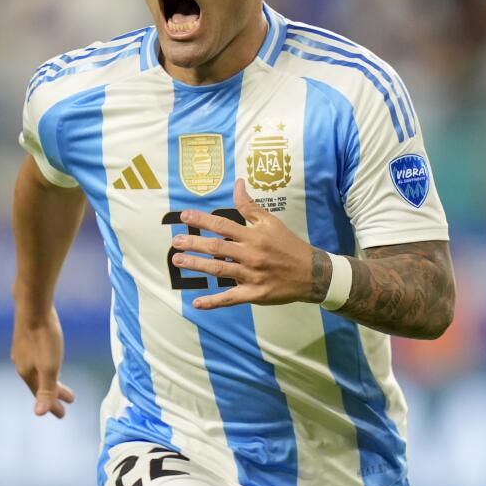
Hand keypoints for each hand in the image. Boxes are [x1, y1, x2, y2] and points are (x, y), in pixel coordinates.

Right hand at [10, 307, 75, 417]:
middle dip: (53, 394)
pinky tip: (45, 358)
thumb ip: (46, 389)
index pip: (40, 395)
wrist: (33, 304)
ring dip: (49, 379)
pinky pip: (35, 357)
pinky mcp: (25, 335)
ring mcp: (21, 349)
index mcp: (26, 372)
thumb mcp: (50, 366)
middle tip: (69, 400)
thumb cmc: (44, 337)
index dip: (52, 406)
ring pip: (37, 370)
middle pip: (38, 383)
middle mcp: (21, 362)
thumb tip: (39, 414)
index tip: (64, 414)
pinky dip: (43, 365)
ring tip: (59, 382)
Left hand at [171, 178, 321, 309]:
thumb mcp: (271, 221)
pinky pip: (230, 298)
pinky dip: (213, 302)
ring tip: (178, 261)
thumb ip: (250, 205)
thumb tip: (238, 183)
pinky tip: (197, 302)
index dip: (202, 220)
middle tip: (175, 242)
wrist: (310, 272)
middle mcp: (250, 255)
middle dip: (193, 244)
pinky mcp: (254, 294)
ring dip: (196, 266)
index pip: (223, 225)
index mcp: (253, 236)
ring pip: (219, 270)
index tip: (184, 216)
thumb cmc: (288, 244)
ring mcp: (251, 275)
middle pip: (216, 248)